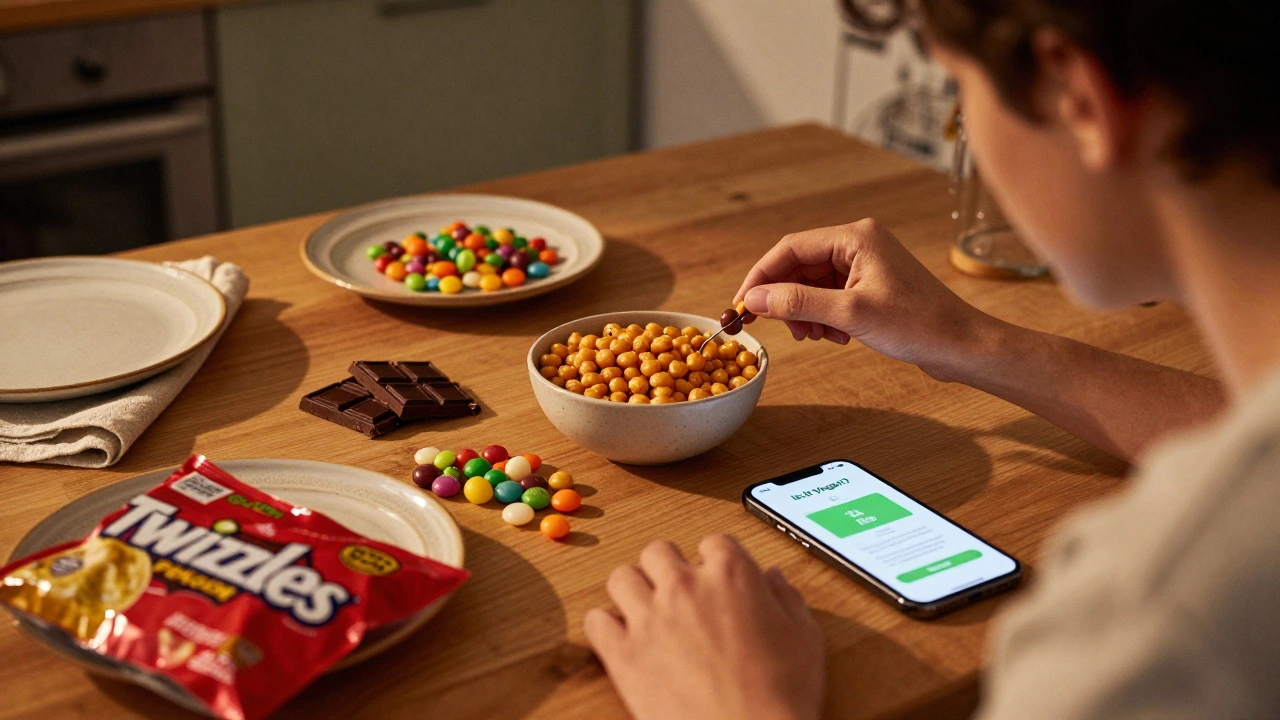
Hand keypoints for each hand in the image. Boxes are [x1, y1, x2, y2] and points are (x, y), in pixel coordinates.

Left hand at [584, 535, 823, 719]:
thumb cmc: (782, 696)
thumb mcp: (805, 639)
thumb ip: (787, 599)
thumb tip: (774, 578)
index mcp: (732, 575)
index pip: (713, 542)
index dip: (715, 560)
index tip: (716, 578)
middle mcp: (685, 587)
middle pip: (659, 552)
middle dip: (667, 568)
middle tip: (678, 592)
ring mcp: (650, 618)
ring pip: (621, 578)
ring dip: (633, 590)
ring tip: (646, 611)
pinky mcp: (623, 654)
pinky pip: (596, 622)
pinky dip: (605, 627)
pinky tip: (622, 639)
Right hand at [734, 219, 994, 379]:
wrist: (961, 346)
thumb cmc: (916, 324)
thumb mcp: (849, 314)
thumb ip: (797, 303)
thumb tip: (754, 299)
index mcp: (855, 237)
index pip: (790, 248)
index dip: (761, 277)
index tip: (742, 304)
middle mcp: (859, 243)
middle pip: (800, 266)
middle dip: (786, 300)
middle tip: (783, 329)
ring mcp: (865, 264)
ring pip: (813, 285)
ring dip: (806, 312)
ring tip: (816, 337)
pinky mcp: (870, 286)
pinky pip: (830, 296)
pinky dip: (824, 318)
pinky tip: (837, 337)